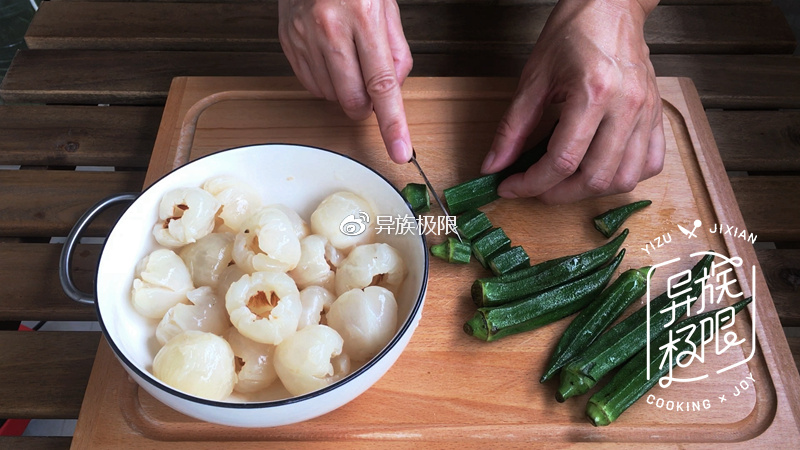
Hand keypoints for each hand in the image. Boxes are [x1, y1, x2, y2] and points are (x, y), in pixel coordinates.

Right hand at [278, 0, 413, 162]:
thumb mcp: (387, 7)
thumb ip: (397, 51)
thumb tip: (394, 91)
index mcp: (364, 15)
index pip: (383, 84)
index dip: (393, 123)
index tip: (399, 150)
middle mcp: (330, 27)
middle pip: (353, 99)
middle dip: (366, 104)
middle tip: (369, 82)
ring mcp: (304, 37)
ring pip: (331, 96)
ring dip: (345, 90)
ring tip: (347, 56)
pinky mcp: (288, 43)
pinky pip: (311, 85)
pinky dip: (326, 81)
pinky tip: (329, 57)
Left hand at [481, 0, 665, 202]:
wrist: (609, 5)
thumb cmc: (573, 33)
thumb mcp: (533, 79)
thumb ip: (512, 127)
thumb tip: (494, 164)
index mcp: (593, 93)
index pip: (561, 161)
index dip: (531, 183)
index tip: (511, 187)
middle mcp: (626, 106)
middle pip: (595, 177)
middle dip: (558, 193)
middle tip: (535, 188)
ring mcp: (646, 112)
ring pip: (625, 178)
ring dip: (591, 191)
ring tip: (565, 183)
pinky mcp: (656, 114)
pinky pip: (651, 163)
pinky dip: (625, 176)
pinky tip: (601, 169)